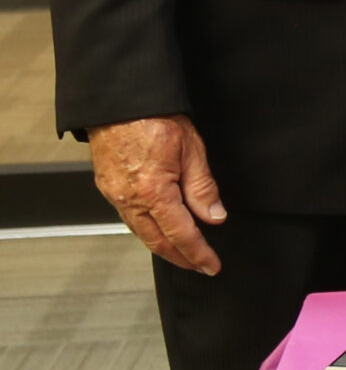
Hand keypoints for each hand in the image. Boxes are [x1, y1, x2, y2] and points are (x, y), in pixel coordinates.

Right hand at [87, 115, 224, 273]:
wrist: (120, 102)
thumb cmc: (155, 117)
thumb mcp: (192, 149)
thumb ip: (202, 187)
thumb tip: (214, 217)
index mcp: (153, 192)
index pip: (180, 233)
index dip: (197, 253)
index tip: (211, 265)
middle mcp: (129, 199)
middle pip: (157, 241)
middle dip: (181, 258)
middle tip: (200, 266)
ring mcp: (115, 196)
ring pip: (141, 233)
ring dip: (163, 248)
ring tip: (184, 254)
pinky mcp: (108, 189)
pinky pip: (129, 219)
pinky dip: (147, 231)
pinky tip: (159, 231)